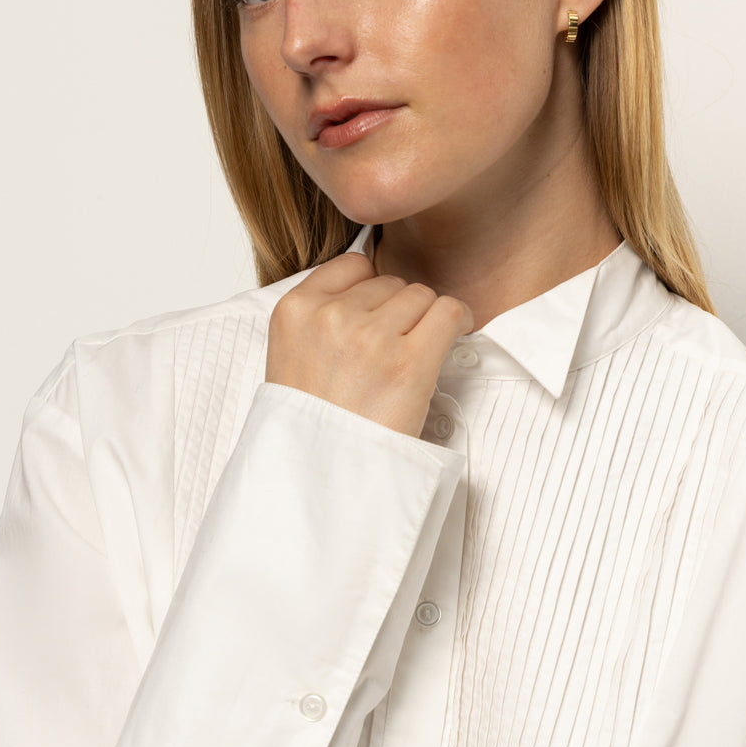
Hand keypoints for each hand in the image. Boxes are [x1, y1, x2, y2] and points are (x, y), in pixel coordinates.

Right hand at [265, 250, 473, 438]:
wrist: (319, 480)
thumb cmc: (307, 431)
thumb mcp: (288, 361)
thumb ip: (318, 321)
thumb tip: (369, 292)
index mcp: (293, 311)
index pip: (352, 266)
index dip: (370, 291)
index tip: (377, 318)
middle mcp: (330, 316)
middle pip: (389, 283)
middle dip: (397, 313)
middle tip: (392, 354)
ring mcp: (370, 337)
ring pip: (421, 296)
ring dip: (425, 322)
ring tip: (414, 357)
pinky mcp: (410, 362)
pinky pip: (449, 312)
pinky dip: (457, 321)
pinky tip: (452, 338)